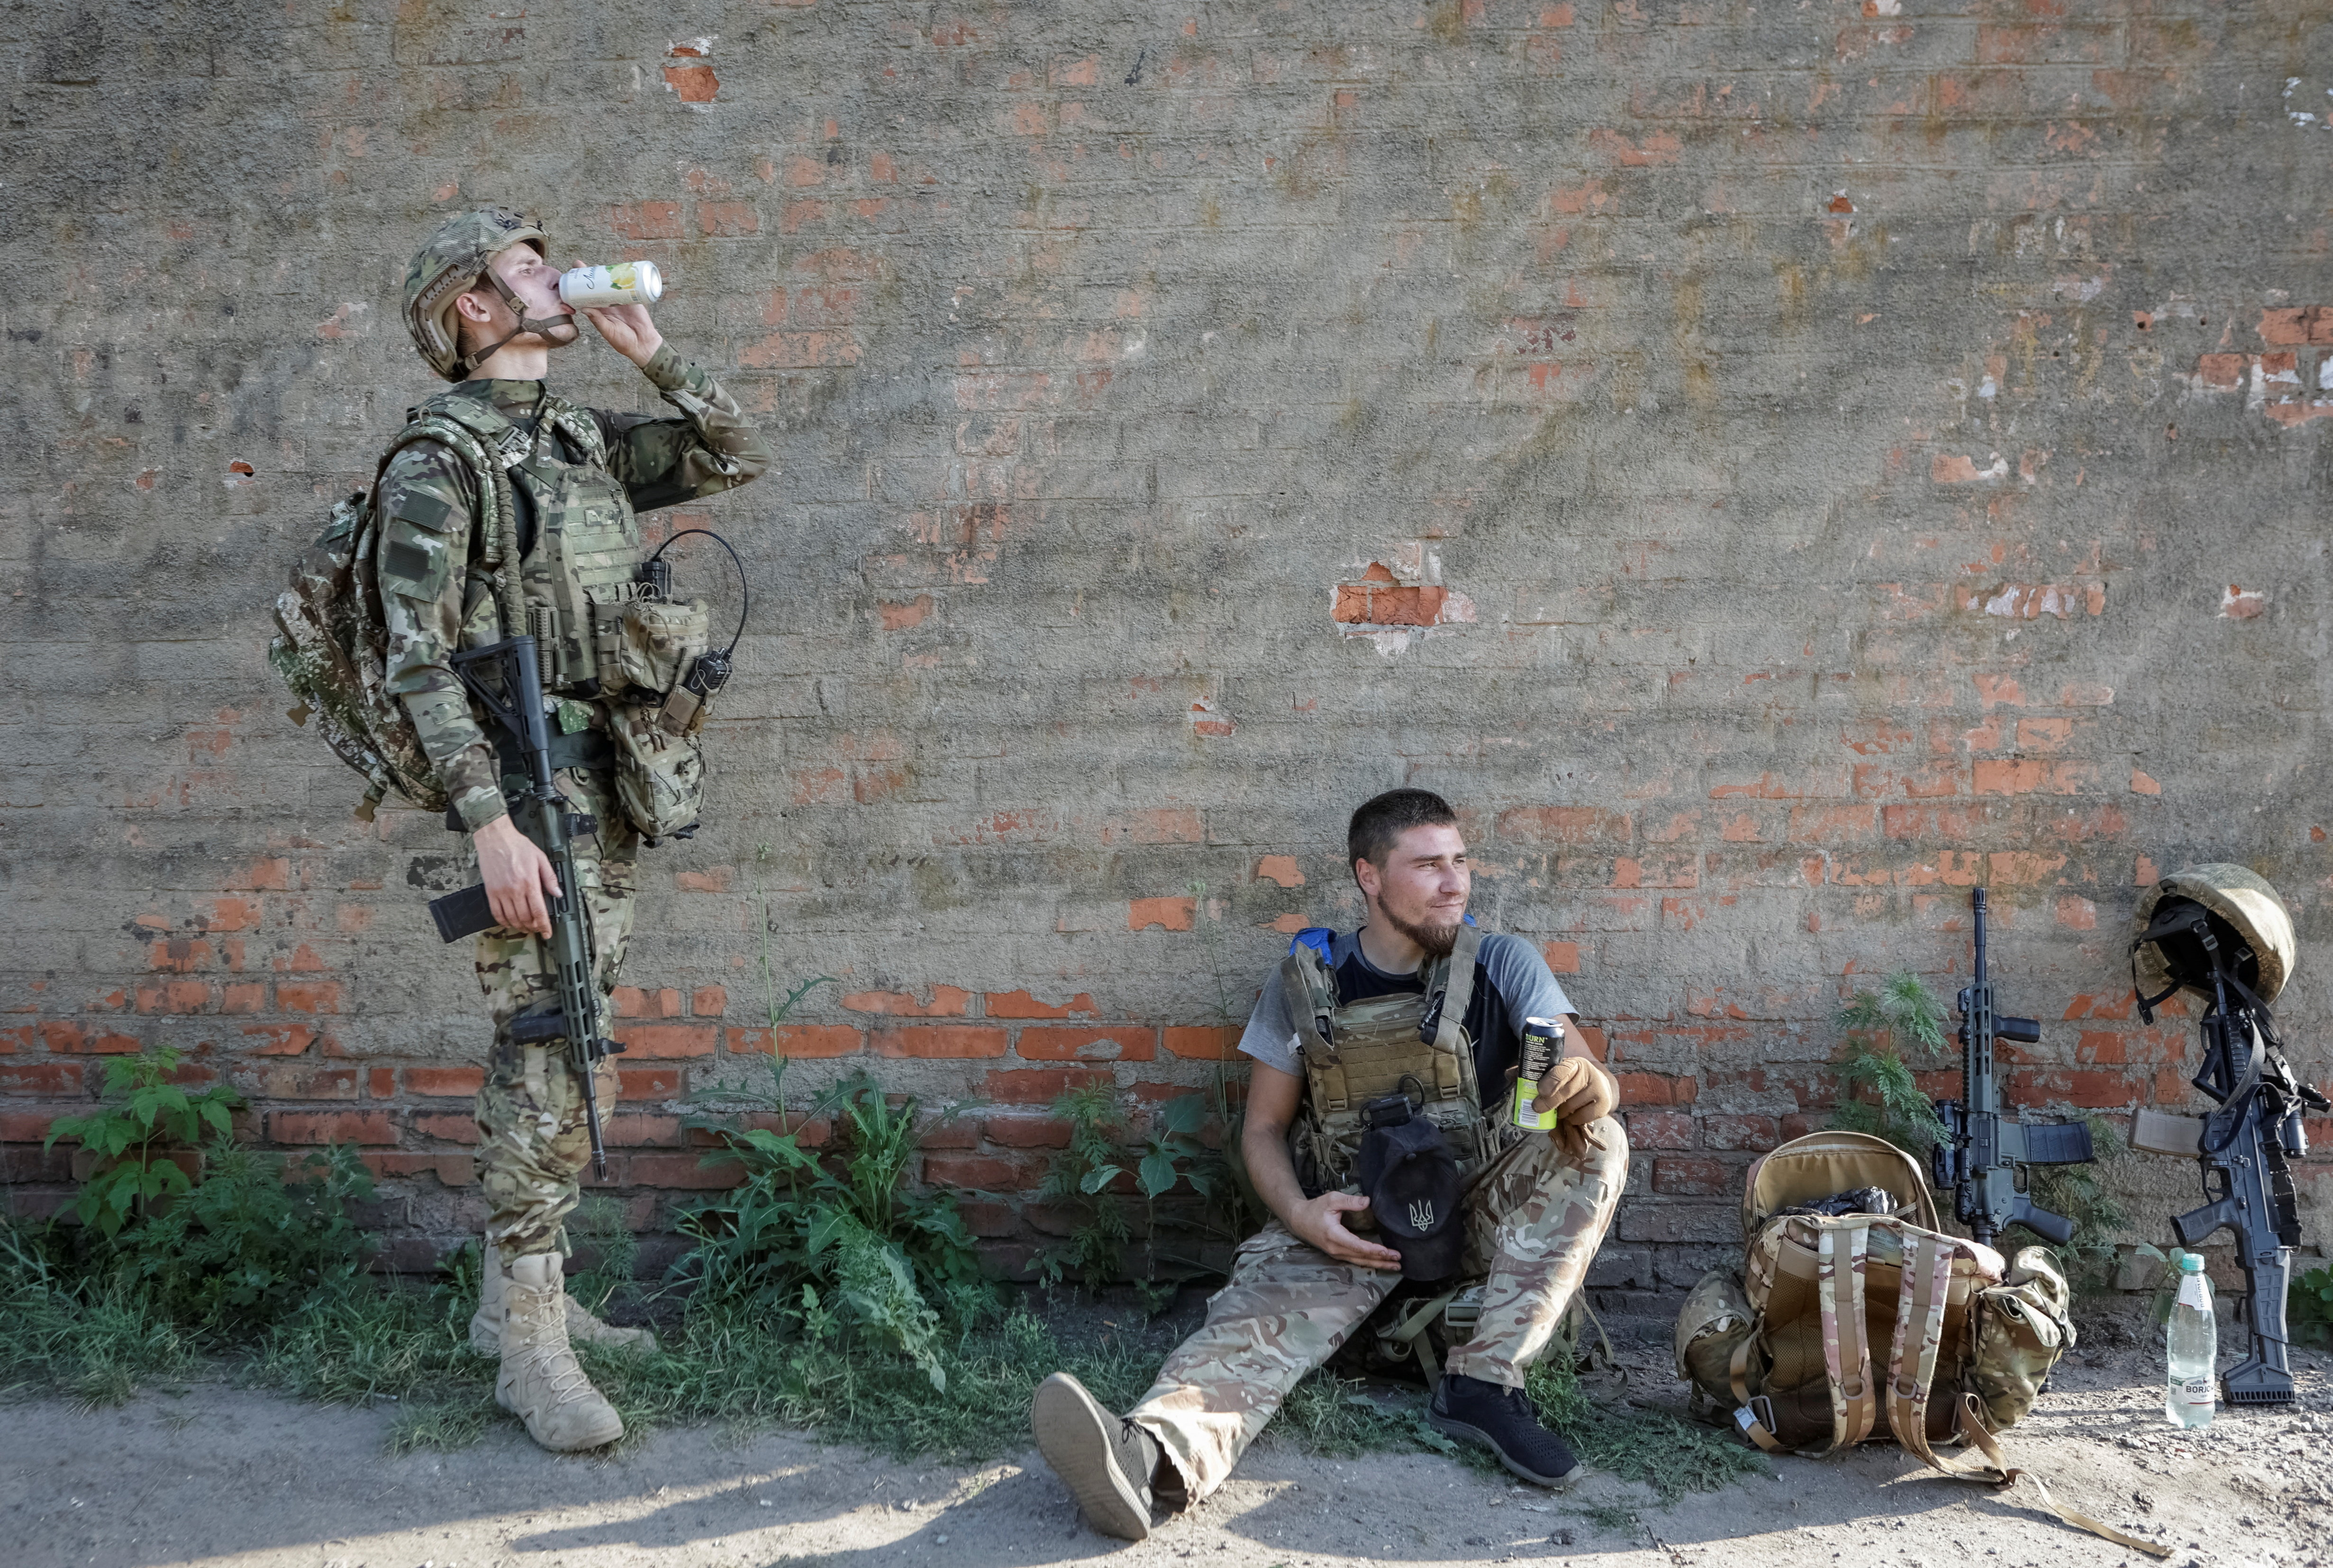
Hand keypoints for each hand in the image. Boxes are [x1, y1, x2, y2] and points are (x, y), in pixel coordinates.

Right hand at [474, 815, 559, 937]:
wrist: (495, 839)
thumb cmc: (518, 846)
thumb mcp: (540, 858)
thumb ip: (549, 878)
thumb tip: (558, 893)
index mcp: (530, 882)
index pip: (539, 911)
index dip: (544, 925)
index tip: (547, 932)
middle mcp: (515, 890)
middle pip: (525, 918)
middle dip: (533, 927)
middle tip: (538, 930)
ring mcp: (501, 892)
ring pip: (511, 918)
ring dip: (520, 926)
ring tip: (526, 928)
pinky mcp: (490, 892)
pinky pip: (496, 912)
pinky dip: (503, 921)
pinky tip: (509, 923)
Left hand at [570, 263, 663, 365]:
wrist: (643, 344)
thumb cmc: (623, 341)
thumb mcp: (608, 331)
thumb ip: (597, 320)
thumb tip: (584, 308)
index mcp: (599, 311)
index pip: (585, 295)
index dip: (578, 285)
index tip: (571, 277)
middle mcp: (607, 302)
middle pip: (596, 285)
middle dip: (588, 274)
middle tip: (580, 264)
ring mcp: (620, 299)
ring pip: (610, 282)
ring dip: (604, 273)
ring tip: (597, 265)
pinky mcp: (633, 297)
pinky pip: (627, 285)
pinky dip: (623, 277)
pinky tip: (618, 269)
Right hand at [1290, 1190, 1403, 1271]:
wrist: (1299, 1221)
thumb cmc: (1315, 1209)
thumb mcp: (1331, 1199)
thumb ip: (1350, 1201)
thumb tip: (1368, 1201)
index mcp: (1334, 1235)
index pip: (1357, 1246)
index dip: (1373, 1250)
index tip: (1388, 1251)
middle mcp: (1336, 1249)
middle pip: (1362, 1258)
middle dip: (1381, 1260)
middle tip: (1398, 1261)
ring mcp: (1336, 1254)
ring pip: (1360, 1262)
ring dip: (1378, 1264)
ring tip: (1394, 1266)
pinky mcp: (1338, 1254)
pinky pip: (1356, 1260)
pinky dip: (1369, 1262)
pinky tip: (1380, 1263)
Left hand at [1533, 1056, 1617, 1161]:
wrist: (1597, 1084)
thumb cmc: (1569, 1079)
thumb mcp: (1554, 1071)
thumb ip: (1532, 1073)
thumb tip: (1509, 1074)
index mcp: (1574, 1063)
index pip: (1562, 1071)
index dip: (1551, 1081)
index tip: (1540, 1090)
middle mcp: (1589, 1073)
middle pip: (1565, 1092)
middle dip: (1548, 1102)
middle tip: (1536, 1108)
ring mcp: (1598, 1089)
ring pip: (1571, 1107)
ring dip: (1560, 1112)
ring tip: (1558, 1109)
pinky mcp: (1604, 1105)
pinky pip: (1582, 1118)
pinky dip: (1573, 1120)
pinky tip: (1570, 1115)